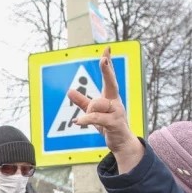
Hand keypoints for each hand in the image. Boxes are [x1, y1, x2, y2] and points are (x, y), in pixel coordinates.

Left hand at [67, 46, 143, 171]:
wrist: (122, 143)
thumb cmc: (108, 126)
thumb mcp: (92, 112)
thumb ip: (82, 102)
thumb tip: (69, 90)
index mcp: (110, 97)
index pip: (109, 77)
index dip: (107, 63)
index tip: (107, 49)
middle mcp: (115, 101)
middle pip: (111, 82)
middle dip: (107, 70)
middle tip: (104, 59)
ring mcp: (117, 111)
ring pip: (97, 104)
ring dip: (88, 111)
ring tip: (82, 119)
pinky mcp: (115, 123)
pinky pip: (97, 117)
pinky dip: (85, 119)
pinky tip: (78, 121)